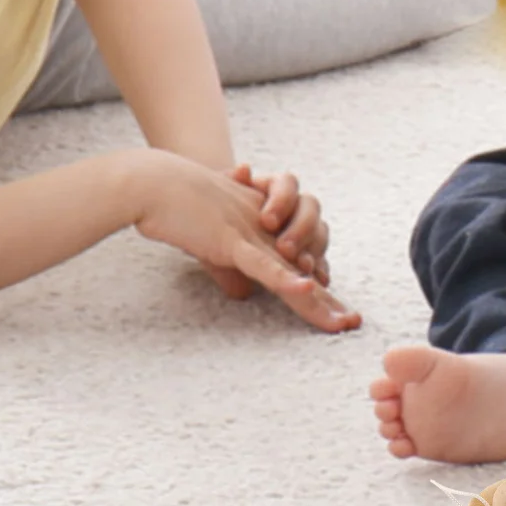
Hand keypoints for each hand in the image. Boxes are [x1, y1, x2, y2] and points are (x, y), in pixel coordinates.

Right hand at [134, 153, 359, 333]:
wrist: (154, 183)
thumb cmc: (177, 210)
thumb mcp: (212, 243)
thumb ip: (230, 268)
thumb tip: (243, 294)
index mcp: (264, 227)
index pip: (301, 258)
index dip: (319, 286)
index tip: (335, 313)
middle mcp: (265, 228)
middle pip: (308, 265)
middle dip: (330, 299)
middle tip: (351, 322)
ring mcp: (252, 232)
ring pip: (292, 267)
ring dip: (316, 296)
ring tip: (338, 319)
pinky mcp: (232, 239)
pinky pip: (263, 262)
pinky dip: (284, 277)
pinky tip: (305, 287)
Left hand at [230, 163, 330, 282]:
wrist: (218, 228)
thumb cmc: (219, 209)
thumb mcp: (220, 196)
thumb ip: (231, 181)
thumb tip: (244, 170)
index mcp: (276, 186)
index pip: (289, 184)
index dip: (282, 201)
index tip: (266, 221)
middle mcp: (296, 205)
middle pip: (311, 208)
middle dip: (300, 230)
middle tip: (284, 249)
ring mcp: (306, 229)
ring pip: (320, 234)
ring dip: (313, 250)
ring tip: (302, 267)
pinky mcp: (310, 254)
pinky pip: (321, 260)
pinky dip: (320, 270)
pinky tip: (319, 281)